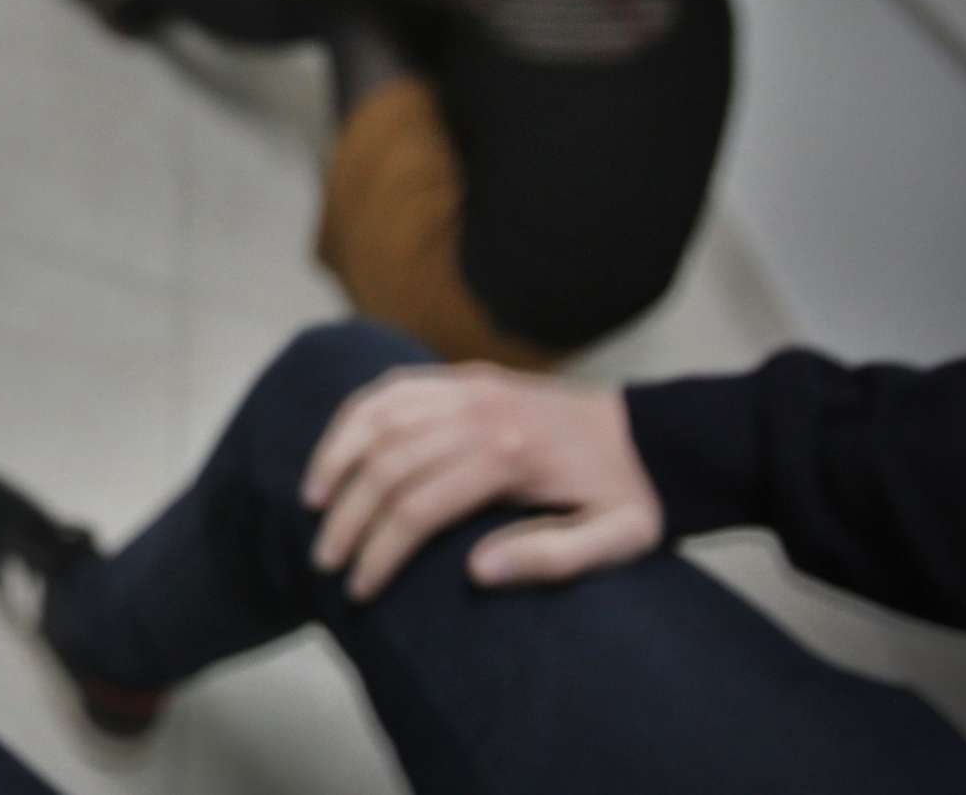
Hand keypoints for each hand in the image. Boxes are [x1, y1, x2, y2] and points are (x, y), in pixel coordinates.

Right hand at [300, 363, 660, 601]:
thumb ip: (549, 558)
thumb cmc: (632, 497)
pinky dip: (355, 415)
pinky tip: (336, 450)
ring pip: (377, 417)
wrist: (653, 433)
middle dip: (347, 517)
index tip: (360, 590)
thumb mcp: (615, 540)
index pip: (418, 506)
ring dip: (336, 460)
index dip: (380, 552)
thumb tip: (473, 573)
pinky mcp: (463, 375)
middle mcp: (479, 411)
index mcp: (510, 455)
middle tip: (325, 561)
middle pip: (387, 464)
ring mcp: (467, 386)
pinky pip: (392, 387)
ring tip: (311, 506)